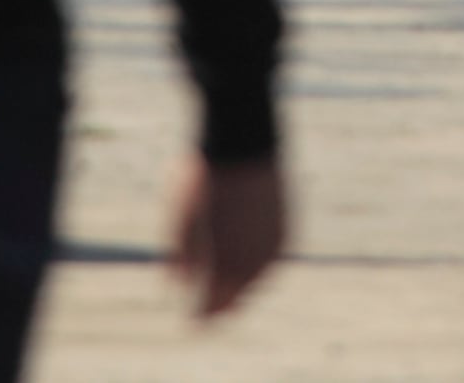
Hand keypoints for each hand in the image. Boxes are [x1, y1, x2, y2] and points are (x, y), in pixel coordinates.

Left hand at [163, 151, 286, 318]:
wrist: (242, 141)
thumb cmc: (203, 177)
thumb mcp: (180, 216)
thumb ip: (180, 254)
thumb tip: (177, 285)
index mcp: (224, 262)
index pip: (215, 304)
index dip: (203, 315)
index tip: (193, 323)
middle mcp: (253, 260)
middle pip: (239, 296)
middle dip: (223, 305)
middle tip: (211, 312)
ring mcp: (273, 243)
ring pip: (260, 279)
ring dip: (243, 287)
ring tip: (230, 289)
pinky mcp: (286, 227)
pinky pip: (273, 258)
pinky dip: (260, 266)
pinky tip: (249, 263)